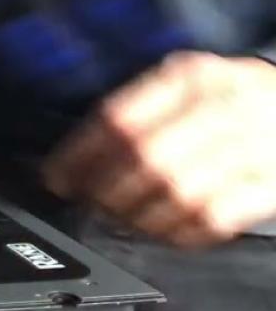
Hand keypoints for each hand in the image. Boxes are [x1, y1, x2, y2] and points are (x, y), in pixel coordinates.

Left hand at [43, 51, 275, 247]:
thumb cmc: (237, 95)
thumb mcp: (191, 80)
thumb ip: (141, 107)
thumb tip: (80, 154)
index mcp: (191, 78)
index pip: (120, 117)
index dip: (79, 155)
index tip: (57, 178)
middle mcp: (222, 108)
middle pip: (144, 158)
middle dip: (105, 189)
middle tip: (90, 202)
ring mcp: (252, 148)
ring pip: (177, 192)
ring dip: (138, 215)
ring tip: (123, 217)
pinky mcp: (271, 186)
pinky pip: (214, 218)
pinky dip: (181, 232)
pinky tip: (164, 229)